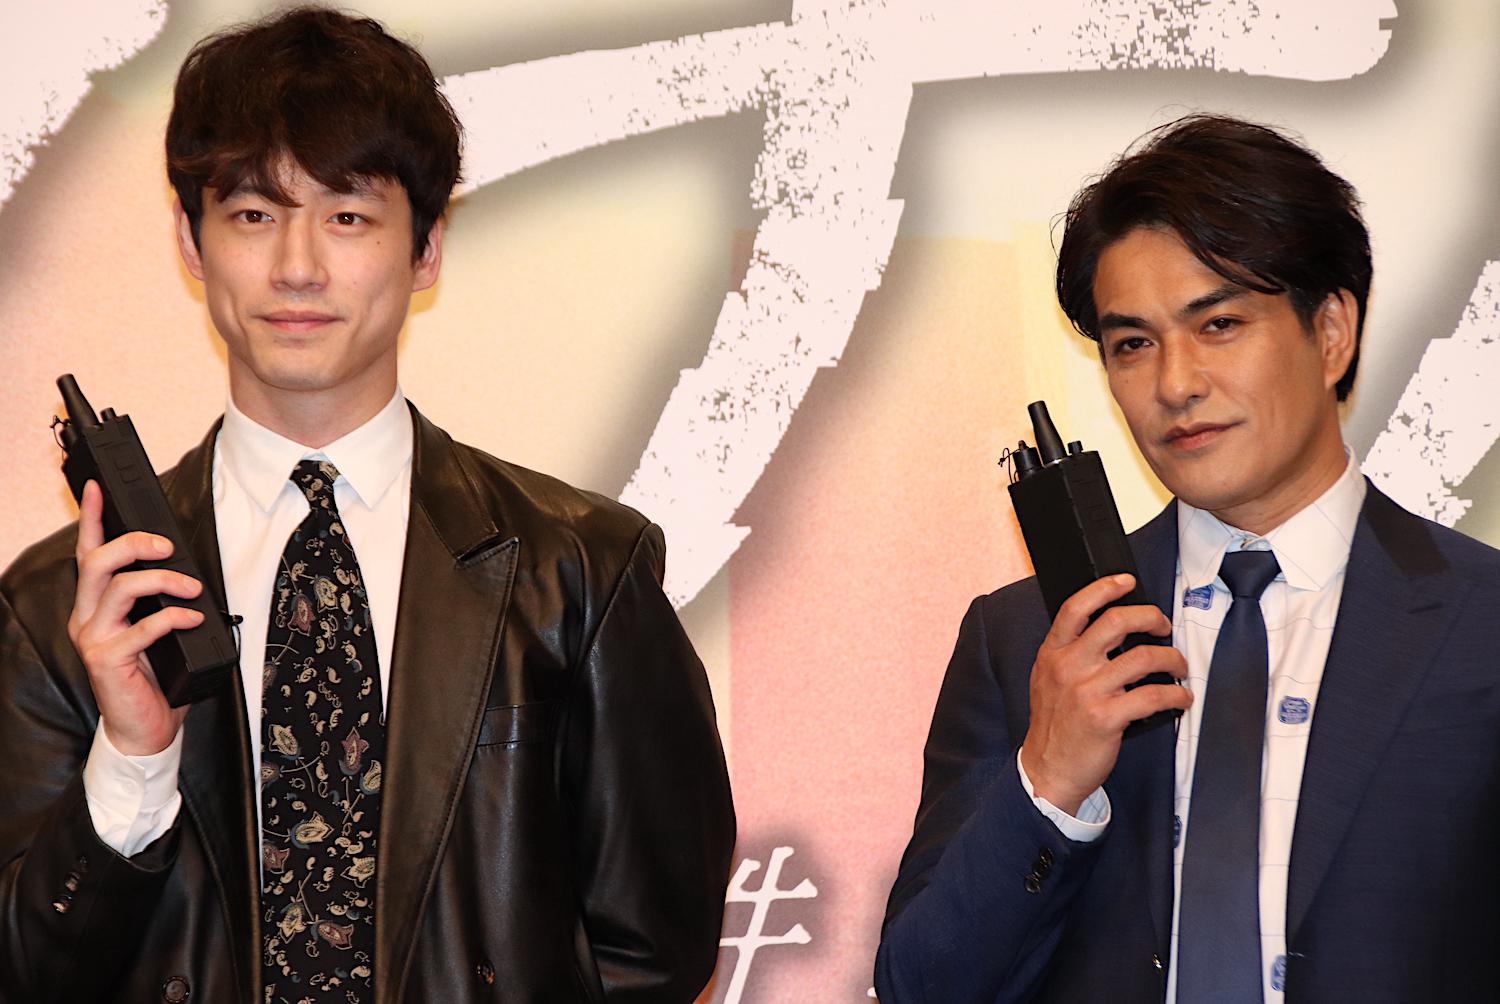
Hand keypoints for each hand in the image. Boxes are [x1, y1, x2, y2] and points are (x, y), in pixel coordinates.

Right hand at [67, 481, 202, 755]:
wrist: (146, 728)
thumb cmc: (155, 677)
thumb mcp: (156, 628)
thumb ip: (156, 599)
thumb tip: (182, 568)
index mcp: (95, 606)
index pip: (88, 553)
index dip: (92, 518)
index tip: (97, 486)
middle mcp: (87, 618)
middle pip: (97, 562)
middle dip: (133, 542)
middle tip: (166, 545)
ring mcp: (94, 639)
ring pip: (119, 588)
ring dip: (163, 579)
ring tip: (192, 588)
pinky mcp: (107, 660)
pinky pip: (143, 627)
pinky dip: (174, 617)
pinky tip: (193, 618)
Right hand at [1020, 574, 1190, 814]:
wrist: (1047, 771)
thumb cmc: (1053, 727)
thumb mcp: (1047, 681)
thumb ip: (1069, 655)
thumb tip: (1109, 633)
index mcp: (1053, 654)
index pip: (1076, 608)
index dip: (1104, 588)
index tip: (1127, 582)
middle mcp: (1069, 667)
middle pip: (1117, 622)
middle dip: (1151, 618)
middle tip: (1163, 626)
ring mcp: (1087, 692)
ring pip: (1144, 657)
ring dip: (1172, 659)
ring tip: (1178, 667)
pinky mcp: (1107, 717)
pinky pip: (1154, 696)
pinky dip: (1176, 695)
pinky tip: (1180, 698)